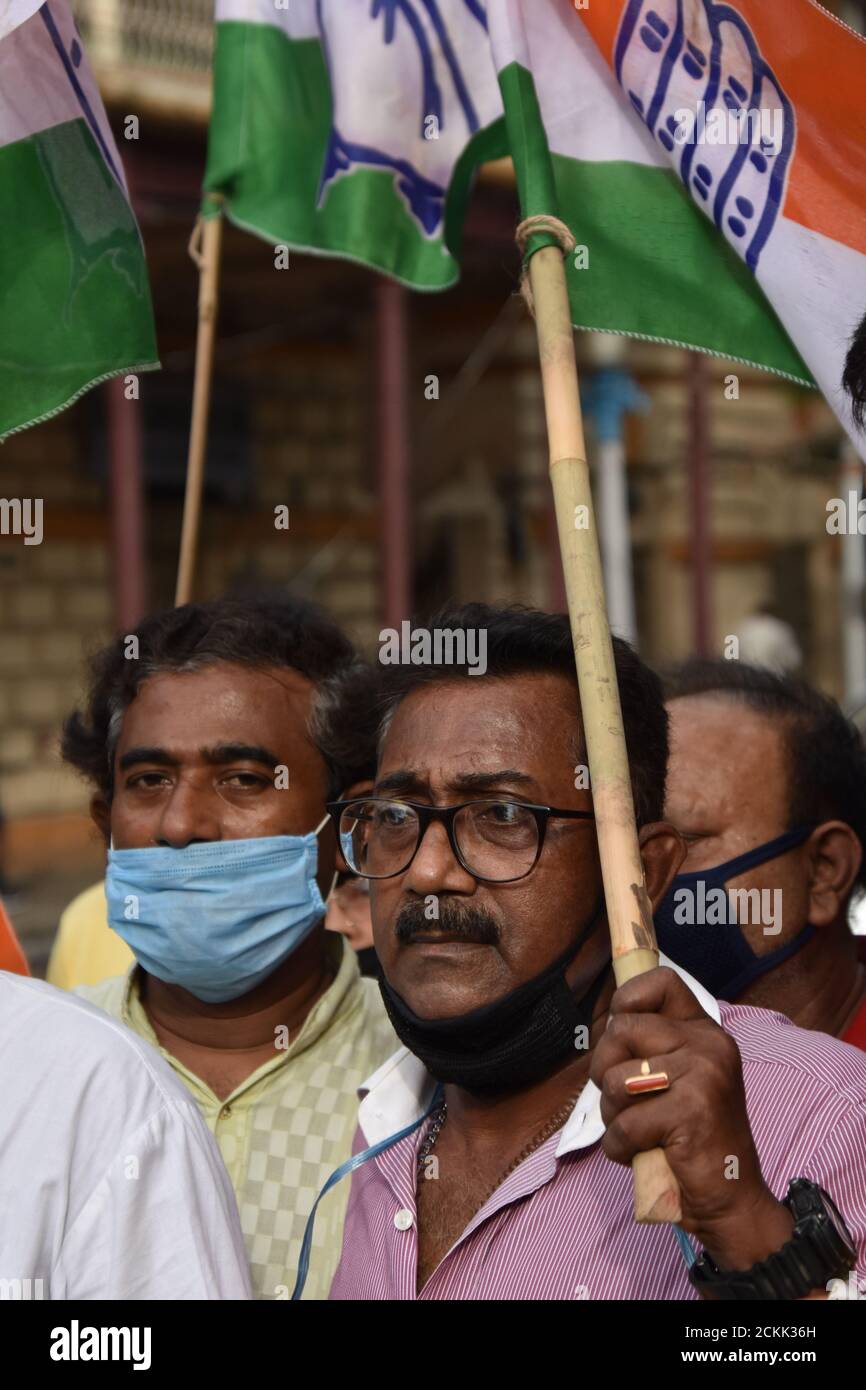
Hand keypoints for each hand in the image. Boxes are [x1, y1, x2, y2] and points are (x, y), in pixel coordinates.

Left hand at [590, 967, 793, 1270]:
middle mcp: (708, 1045)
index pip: (661, 981)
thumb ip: (649, 1047)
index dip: (627, 1001)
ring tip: (638, 1131)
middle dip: (604, 1070)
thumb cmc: (691, 1139)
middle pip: (620, 1029)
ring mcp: (703, 1076)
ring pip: (615, 1078)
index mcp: (705, 1032)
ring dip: (612, 1114)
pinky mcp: (691, 1112)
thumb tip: (606, 1023)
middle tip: (624, 1101)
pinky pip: (623, 1124)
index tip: (622, 1037)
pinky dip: (619, 1148)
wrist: (731, 1198)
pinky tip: (642, 1154)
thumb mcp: (677, 1079)